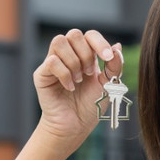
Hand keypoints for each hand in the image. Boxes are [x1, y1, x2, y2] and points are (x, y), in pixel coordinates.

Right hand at [32, 29, 121, 152]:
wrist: (76, 125)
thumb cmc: (91, 105)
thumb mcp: (108, 84)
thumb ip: (114, 66)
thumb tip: (117, 46)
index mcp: (85, 54)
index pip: (90, 35)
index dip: (99, 42)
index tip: (107, 58)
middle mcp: (68, 55)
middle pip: (74, 34)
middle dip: (85, 54)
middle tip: (89, 73)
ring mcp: (53, 63)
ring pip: (59, 42)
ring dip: (73, 61)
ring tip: (78, 80)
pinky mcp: (42, 74)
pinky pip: (51, 61)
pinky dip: (64, 74)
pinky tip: (70, 87)